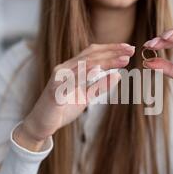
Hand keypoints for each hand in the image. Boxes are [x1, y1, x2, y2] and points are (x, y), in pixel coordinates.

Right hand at [15, 43, 134, 151]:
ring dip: (105, 61)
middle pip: (90, 55)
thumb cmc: (62, 109)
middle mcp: (64, 68)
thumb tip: (118, 75)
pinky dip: (85, 73)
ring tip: (123, 60)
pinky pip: (71, 79)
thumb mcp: (86, 97)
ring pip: (83, 64)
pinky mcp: (54, 90)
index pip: (93, 53)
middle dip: (112, 51)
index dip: (111, 49)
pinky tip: (99, 69)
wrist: (41, 124)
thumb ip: (100, 86)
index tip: (128, 49)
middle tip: (130, 49)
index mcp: (72, 68)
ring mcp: (58, 78)